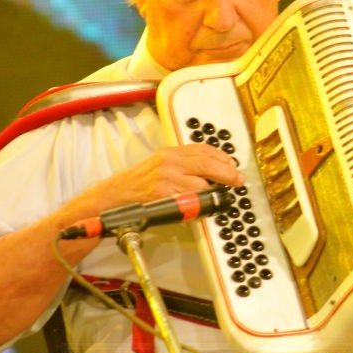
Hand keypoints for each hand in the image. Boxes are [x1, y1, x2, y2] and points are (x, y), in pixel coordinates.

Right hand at [86, 144, 244, 206]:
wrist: (115, 196)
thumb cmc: (138, 184)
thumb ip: (183, 164)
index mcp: (170, 152)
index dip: (222, 156)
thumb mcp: (160, 165)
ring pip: (202, 182)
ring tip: (221, 193)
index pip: (203, 149)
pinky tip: (204, 204)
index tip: (232, 164)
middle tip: (237, 179)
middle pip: (207, 163)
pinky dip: (200, 202)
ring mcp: (167, 178)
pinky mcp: (164, 194)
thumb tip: (210, 169)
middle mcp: (170, 161)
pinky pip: (190, 198)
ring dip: (214, 190)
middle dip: (227, 172)